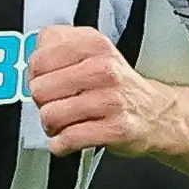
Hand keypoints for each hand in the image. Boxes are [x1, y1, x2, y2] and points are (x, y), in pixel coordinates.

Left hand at [27, 24, 172, 158]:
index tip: (46, 81)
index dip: (36, 76)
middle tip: (57, 104)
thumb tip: (33, 55)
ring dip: (52, 125)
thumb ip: (59, 44)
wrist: (155, 112)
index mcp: (94, 44)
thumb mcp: (92, 51)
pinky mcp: (115, 129)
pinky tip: (69, 138)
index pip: (39, 60)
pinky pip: (68, 139)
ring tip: (64, 122)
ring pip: (50, 115)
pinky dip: (62, 144)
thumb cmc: (117, 85)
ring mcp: (111, 99)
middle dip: (43, 103)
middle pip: (40, 89)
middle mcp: (104, 69)